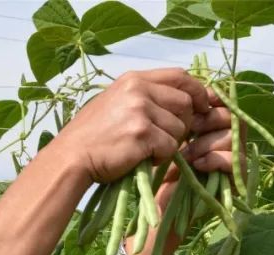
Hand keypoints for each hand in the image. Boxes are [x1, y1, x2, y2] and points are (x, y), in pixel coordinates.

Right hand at [53, 68, 211, 183]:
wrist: (72, 156)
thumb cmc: (91, 134)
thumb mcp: (115, 101)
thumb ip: (143, 95)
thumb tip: (177, 99)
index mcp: (133, 79)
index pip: (180, 76)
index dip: (197, 91)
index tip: (201, 106)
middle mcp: (139, 90)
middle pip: (186, 101)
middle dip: (186, 122)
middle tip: (170, 137)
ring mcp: (141, 112)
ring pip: (179, 127)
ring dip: (170, 143)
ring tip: (148, 150)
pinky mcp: (143, 135)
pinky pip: (170, 146)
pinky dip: (161, 157)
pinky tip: (143, 158)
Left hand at [135, 100, 246, 254]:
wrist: (149, 207)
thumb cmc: (149, 168)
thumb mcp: (158, 133)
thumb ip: (171, 110)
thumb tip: (179, 80)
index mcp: (208, 125)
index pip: (220, 100)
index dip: (208, 97)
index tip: (190, 103)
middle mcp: (223, 140)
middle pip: (231, 113)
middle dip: (206, 119)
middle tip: (186, 130)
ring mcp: (231, 161)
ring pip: (234, 135)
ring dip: (207, 141)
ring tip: (186, 153)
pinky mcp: (233, 182)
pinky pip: (235, 160)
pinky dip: (215, 159)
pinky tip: (196, 164)